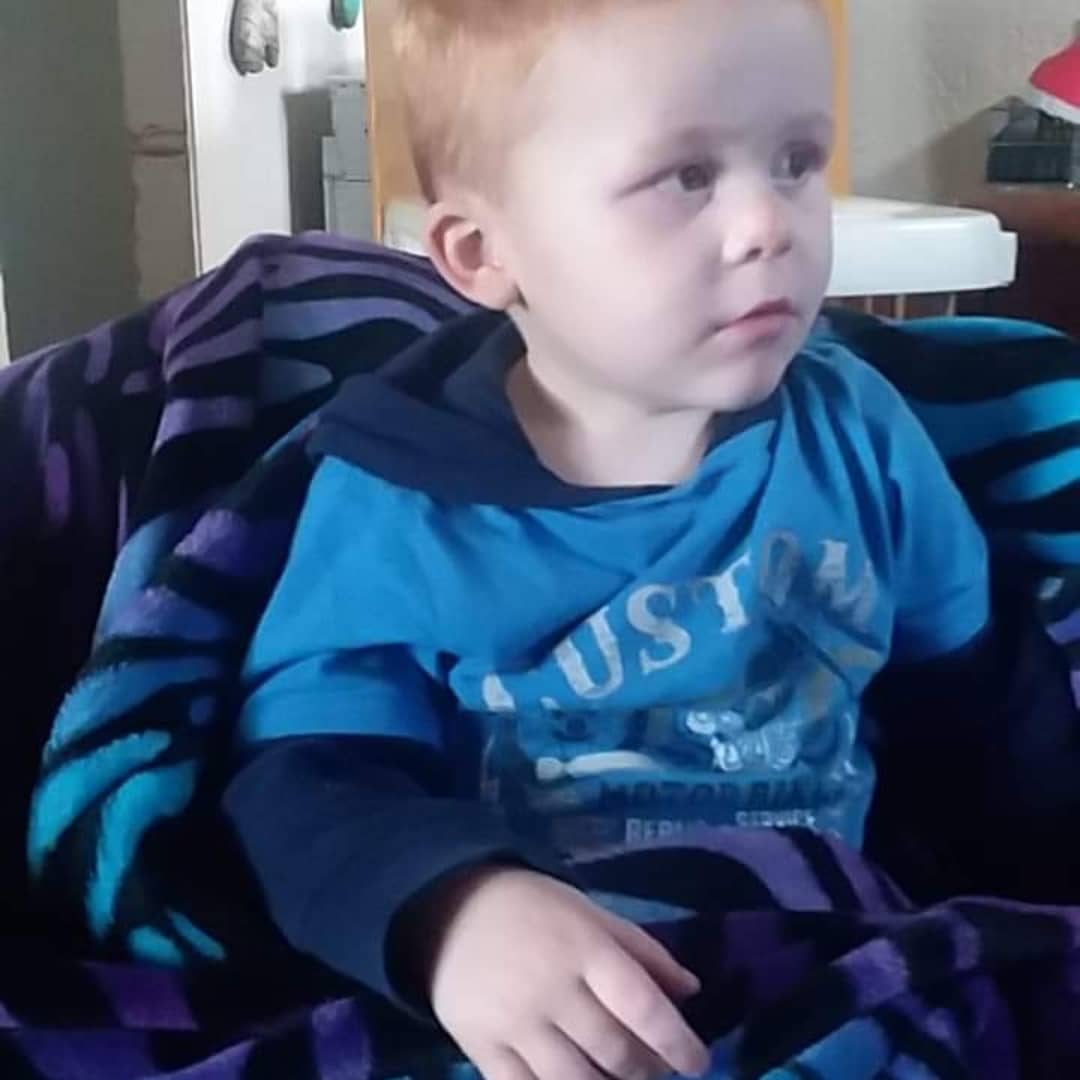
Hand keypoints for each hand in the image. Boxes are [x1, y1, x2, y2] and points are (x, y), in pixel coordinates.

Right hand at [418, 868, 709, 1079]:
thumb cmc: (533, 908)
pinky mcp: (482, 1049)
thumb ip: (642, 951)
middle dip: (647, 1069)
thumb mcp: (589, 912)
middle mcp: (552, 989)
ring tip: (619, 1078)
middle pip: (615, 1051)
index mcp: (584, 948)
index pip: (642, 1005)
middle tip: (654, 1067)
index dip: (678, 1042)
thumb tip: (691, 991)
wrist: (449, 909)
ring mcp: (515, 1024)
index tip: (698, 1061)